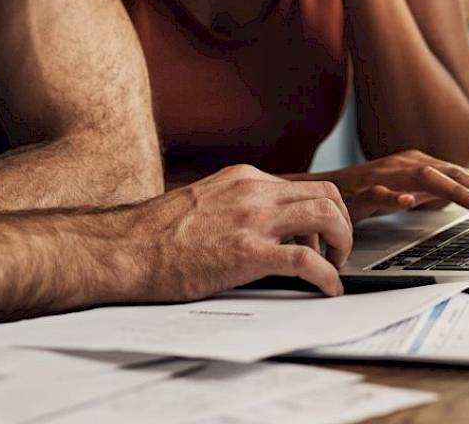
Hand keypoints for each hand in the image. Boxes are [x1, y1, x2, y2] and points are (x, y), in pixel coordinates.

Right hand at [122, 164, 352, 299]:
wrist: (127, 249)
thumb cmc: (156, 235)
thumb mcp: (205, 203)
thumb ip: (236, 206)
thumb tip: (260, 227)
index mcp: (243, 178)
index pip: (305, 186)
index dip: (324, 213)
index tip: (322, 237)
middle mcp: (252, 191)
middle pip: (326, 194)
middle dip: (342, 225)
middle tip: (337, 252)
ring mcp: (252, 219)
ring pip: (325, 216)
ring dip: (342, 244)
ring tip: (335, 269)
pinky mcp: (247, 252)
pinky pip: (306, 260)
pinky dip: (327, 276)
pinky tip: (328, 289)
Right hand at [305, 150, 468, 223]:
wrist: (324, 191)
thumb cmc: (369, 191)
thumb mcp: (412, 189)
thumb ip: (443, 190)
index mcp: (418, 164)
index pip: (460, 176)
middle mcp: (404, 165)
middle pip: (449, 173)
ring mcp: (383, 176)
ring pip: (423, 177)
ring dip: (452, 190)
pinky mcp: (360, 191)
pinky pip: (379, 192)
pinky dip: (394, 196)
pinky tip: (409, 203)